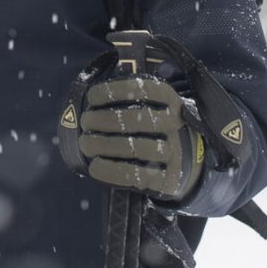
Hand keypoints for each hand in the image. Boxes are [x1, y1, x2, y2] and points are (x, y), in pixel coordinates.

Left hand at [78, 76, 203, 201]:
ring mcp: (175, 151)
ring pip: (136, 148)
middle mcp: (175, 124)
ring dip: (104, 145)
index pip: (144, 89)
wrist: (181, 160)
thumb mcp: (148, 104)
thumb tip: (97, 89)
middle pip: (137, 119)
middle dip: (104, 120)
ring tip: (86, 143)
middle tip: (86, 122)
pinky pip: (138, 175)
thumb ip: (127, 95)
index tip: (92, 97)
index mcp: (169, 100)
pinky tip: (95, 167)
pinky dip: (111, 171)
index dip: (115, 91)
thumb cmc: (151, 126)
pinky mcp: (169, 177)